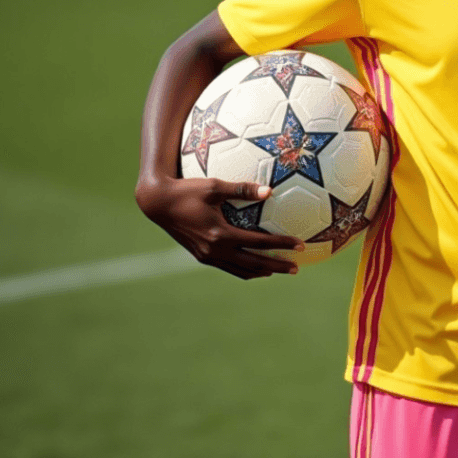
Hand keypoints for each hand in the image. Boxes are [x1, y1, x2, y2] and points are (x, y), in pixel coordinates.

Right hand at [136, 177, 304, 279]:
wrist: (157, 203)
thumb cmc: (186, 189)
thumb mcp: (214, 186)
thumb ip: (242, 189)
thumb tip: (270, 190)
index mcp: (220, 234)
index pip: (259, 243)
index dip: (281, 244)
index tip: (300, 245)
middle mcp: (215, 249)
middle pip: (254, 263)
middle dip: (277, 266)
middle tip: (297, 268)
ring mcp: (207, 256)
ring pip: (241, 270)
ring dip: (262, 271)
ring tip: (279, 270)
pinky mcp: (201, 256)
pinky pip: (229, 267)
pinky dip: (245, 269)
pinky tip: (256, 268)